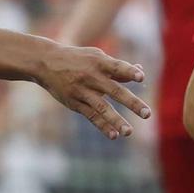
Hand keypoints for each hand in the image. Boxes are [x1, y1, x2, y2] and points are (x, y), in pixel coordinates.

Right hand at [34, 43, 151, 138]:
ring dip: (116, 120)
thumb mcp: (96, 57)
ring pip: (102, 107)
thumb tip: (140, 71)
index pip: (117, 67)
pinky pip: (91, 116)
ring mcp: (82, 91)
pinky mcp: (75, 103)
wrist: (46, 62)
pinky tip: (114, 135)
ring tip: (129, 132)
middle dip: (131, 103)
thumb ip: (118, 67)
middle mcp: (91, 77)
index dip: (129, 72)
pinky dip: (102, 125)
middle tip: (147, 114)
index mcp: (99, 62)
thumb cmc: (78, 59)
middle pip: (114, 91)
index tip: (141, 77)